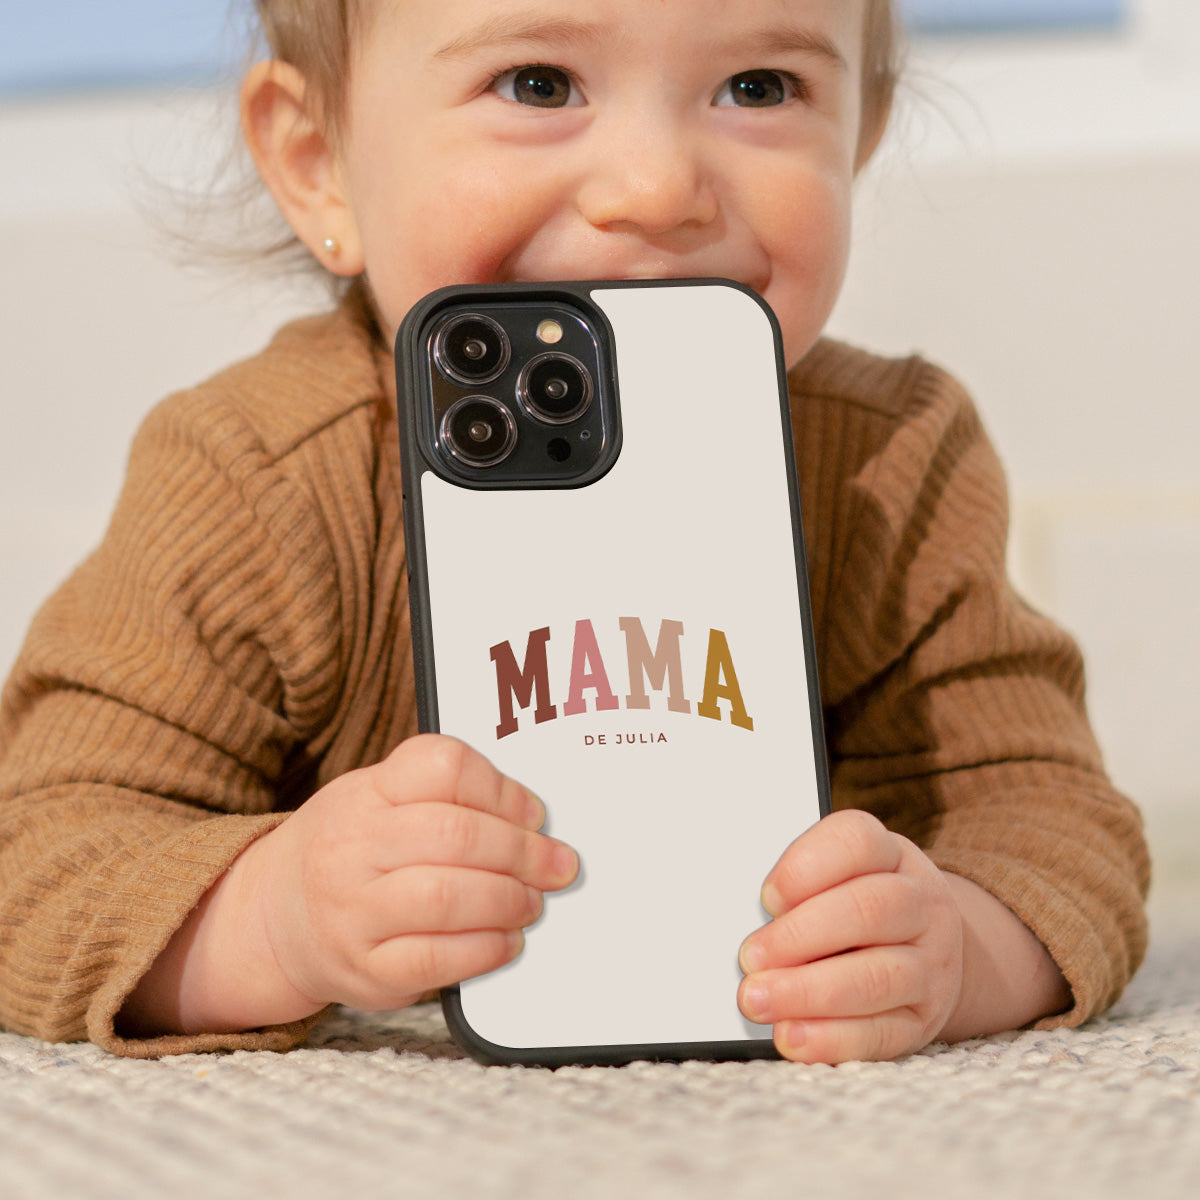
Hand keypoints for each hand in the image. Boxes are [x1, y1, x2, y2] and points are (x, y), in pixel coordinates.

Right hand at [240, 734, 578, 1014]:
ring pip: (447, 897)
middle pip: (456, 835)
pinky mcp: (365, 970)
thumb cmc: (349, 851)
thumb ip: (447, 799)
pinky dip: (486, 949)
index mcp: (365, 793)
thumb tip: (532, 820)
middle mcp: (352, 847)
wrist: (274, 916)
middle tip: (555, 864)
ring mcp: (353, 911)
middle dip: (522, 852)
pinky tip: (506, 940)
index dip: (501, 788)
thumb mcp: (379, 799)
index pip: (441, 765)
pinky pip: (437, 960)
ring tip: (530, 902)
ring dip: (508, 900)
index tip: (533, 812)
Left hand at [736, 809, 962, 1063]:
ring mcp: (930, 962)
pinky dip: (831, 1038)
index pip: (857, 842)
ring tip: (757, 1000)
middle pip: (867, 911)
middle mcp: (920, 903)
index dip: (806, 867)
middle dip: (799, 936)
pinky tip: (790, 1036)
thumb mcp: (839, 878)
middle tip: (749, 957)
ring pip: (875, 977)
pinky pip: (881, 1033)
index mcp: (890, 855)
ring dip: (808, 992)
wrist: (929, 949)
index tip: (766, 896)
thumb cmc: (860, 906)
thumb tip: (743, 920)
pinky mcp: (923, 1018)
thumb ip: (798, 891)